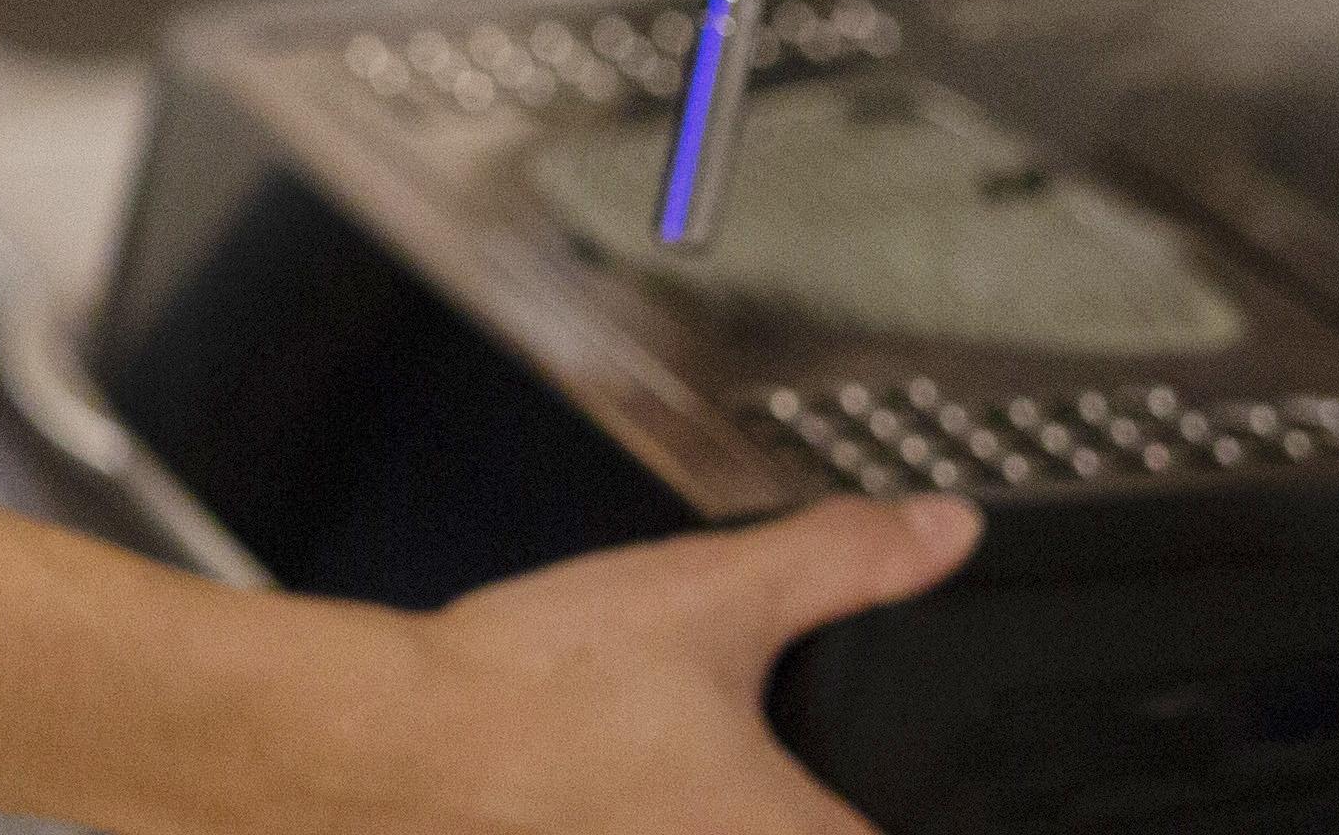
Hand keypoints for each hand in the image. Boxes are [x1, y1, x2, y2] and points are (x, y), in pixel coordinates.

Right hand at [341, 498, 980, 834]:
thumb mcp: (713, 597)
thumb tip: (940, 533)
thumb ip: (844, 563)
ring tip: (685, 768)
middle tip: (774, 761)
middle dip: (812, 799)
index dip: (939, 804)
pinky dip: (653, 819)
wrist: (398, 748)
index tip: (893, 774)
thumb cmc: (539, 696)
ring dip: (728, 810)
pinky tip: (626, 788)